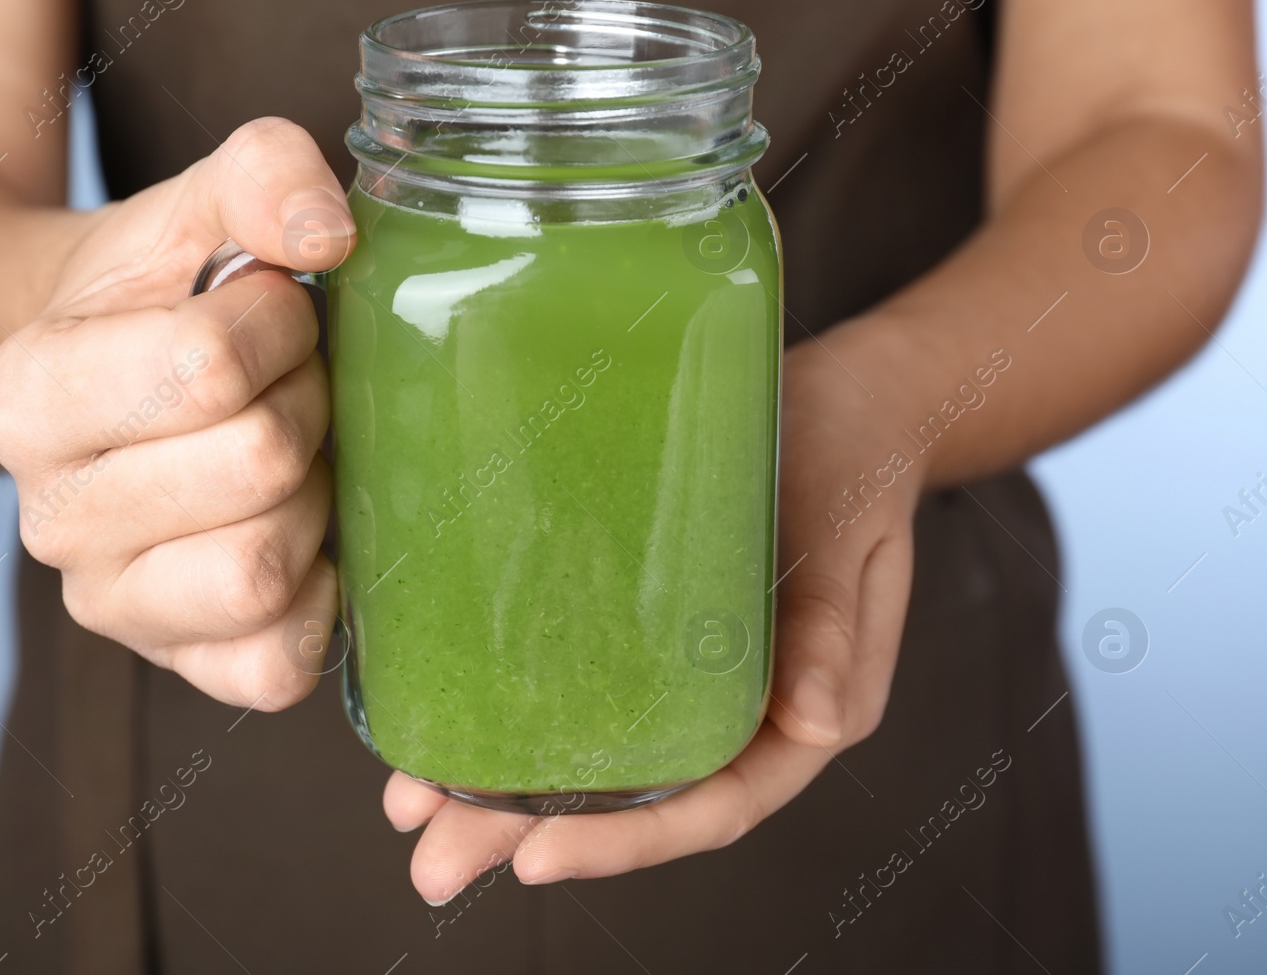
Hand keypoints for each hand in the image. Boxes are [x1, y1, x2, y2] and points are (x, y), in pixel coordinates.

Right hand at [0, 118, 353, 708]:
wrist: (123, 391)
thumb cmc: (163, 301)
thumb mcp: (193, 211)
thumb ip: (259, 175)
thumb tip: (328, 236)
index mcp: (28, 397)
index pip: (205, 366)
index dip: (277, 324)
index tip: (269, 311)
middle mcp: (50, 519)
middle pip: (255, 464)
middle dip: (304, 405)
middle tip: (290, 386)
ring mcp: (112, 607)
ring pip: (264, 568)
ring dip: (315, 498)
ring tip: (293, 459)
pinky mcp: (182, 668)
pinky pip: (279, 660)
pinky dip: (320, 597)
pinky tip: (303, 536)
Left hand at [383, 327, 922, 899]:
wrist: (841, 400)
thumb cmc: (855, 462)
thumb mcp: (851, 535)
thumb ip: (836, 629)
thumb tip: (819, 723)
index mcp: (801, 713)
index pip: (714, 804)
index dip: (628, 840)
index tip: (537, 856)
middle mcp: (736, 711)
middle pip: (634, 797)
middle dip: (529, 833)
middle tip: (435, 866)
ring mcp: (682, 670)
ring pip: (594, 749)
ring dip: (500, 786)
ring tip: (411, 808)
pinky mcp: (643, 623)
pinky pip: (577, 679)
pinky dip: (510, 702)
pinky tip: (445, 713)